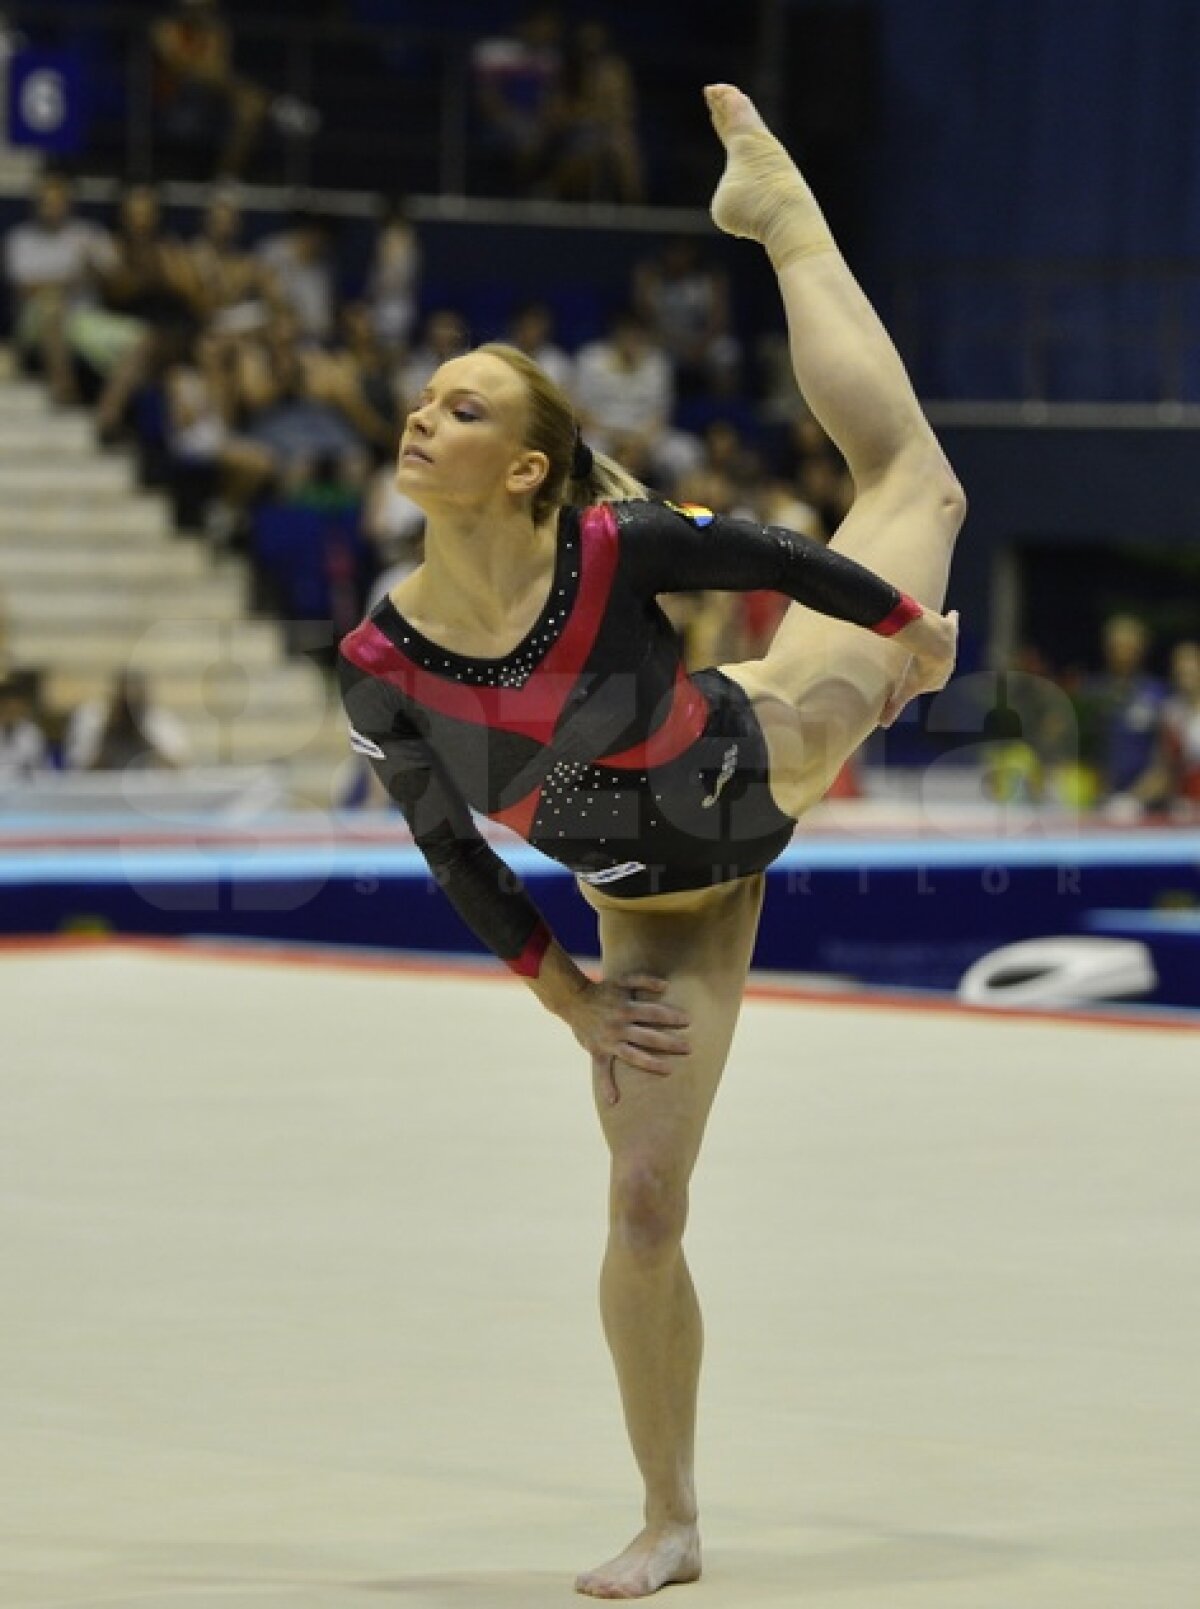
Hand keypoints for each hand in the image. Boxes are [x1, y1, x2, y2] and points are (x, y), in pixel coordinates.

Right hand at [561, 972, 690, 1105]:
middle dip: (669, 1042)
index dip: (672, 1015)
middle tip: (689, 1048)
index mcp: (626, 1008)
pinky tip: (613, 1101)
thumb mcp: (622, 980)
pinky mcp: (597, 1051)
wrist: (573, 1000)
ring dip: (651, 1063)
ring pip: (632, 1055)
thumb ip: (644, 980)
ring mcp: (608, 1041)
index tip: (689, 1021)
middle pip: (648, 1036)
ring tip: (669, 1070)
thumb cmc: (602, 990)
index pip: (654, 1013)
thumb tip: (666, 985)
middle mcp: (619, 1026)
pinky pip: (602, 1071)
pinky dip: (606, 1086)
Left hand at [880, 608, 958, 727]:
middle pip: (939, 664)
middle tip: (923, 660)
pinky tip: (953, 613)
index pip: (933, 683)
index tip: (917, 678)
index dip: (925, 681)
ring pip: (946, 645)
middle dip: (933, 663)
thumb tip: (883, 724)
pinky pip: (953, 623)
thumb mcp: (905, 690)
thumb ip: (894, 706)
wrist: (932, 646)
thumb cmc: (919, 669)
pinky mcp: (951, 629)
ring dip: (941, 643)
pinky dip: (953, 619)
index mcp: (939, 679)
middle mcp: (948, 663)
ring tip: (935, 639)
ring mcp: (951, 645)